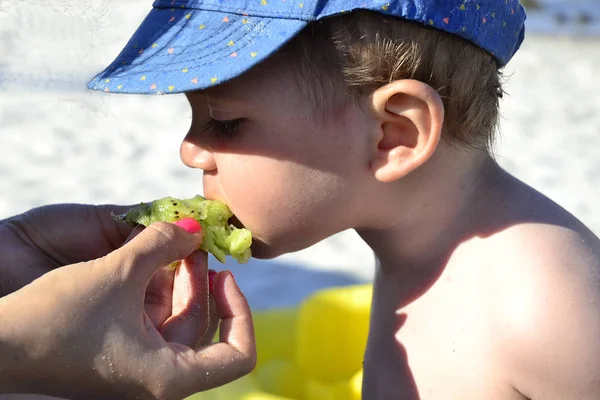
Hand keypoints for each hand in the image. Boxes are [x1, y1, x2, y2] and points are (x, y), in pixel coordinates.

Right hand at [0, 221, 256, 399]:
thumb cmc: (54, 318)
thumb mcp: (117, 273)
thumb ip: (162, 243)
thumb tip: (196, 226)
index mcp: (169, 376)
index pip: (238, 355)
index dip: (241, 311)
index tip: (223, 276)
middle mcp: (159, 378)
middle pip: (207, 329)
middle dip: (205, 282)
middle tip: (194, 246)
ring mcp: (140, 367)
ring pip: (181, 321)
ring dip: (183, 281)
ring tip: (175, 244)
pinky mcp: (122, 353)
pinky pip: (157, 320)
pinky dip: (161, 289)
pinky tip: (152, 259)